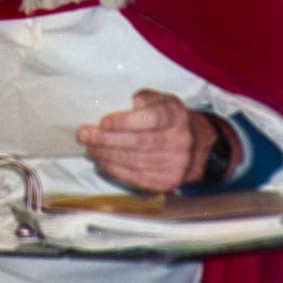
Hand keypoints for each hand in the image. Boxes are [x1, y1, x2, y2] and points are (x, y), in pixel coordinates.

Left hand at [77, 90, 231, 192]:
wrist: (198, 148)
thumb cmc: (170, 119)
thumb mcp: (162, 100)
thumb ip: (142, 99)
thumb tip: (119, 105)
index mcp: (176, 116)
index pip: (151, 119)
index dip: (126, 122)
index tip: (103, 122)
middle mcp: (179, 142)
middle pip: (139, 143)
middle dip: (107, 140)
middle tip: (84, 135)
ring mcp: (175, 165)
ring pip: (135, 162)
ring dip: (107, 156)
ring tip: (89, 148)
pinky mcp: (167, 183)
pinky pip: (137, 178)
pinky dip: (116, 170)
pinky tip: (102, 162)